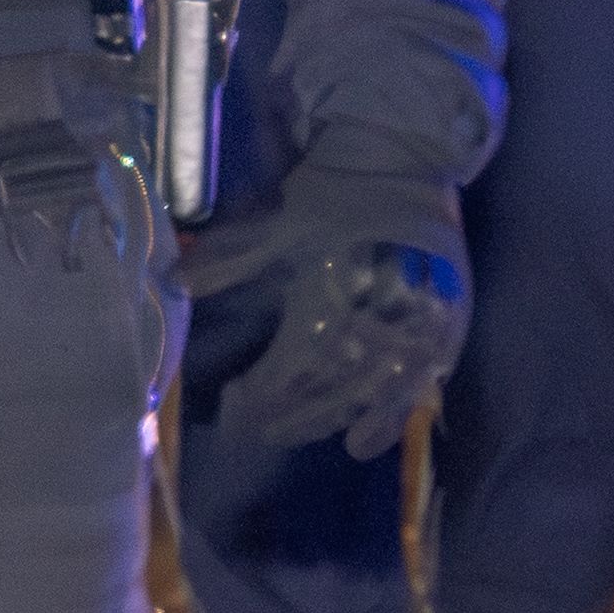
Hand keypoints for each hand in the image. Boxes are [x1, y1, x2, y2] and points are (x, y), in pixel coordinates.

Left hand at [190, 172, 468, 460]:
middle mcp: (372, 325)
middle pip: (322, 392)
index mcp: (329, 299)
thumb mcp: (279, 226)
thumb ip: (229, 260)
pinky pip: (414, 388)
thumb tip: (172, 281)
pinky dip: (387, 421)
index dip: (258, 396)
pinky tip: (360, 447)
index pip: (286, 371)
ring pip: (362, 397)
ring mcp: (410, 334)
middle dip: (285, 416)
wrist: (404, 165)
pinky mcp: (441, 333)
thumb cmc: (336, 197)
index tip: (232, 407)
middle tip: (255, 431)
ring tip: (291, 433)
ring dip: (323, 420)